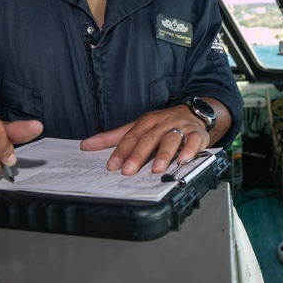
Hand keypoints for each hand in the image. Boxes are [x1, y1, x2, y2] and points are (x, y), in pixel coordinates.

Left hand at [80, 104, 208, 174]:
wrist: (194, 112)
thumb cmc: (162, 124)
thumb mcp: (137, 127)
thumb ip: (113, 138)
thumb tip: (86, 145)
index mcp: (147, 121)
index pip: (131, 137)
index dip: (121, 151)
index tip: (112, 166)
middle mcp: (162, 123)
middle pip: (149, 138)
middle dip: (138, 155)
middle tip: (129, 170)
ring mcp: (180, 127)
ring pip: (171, 139)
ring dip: (163, 154)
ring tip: (156, 169)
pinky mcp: (197, 134)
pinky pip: (193, 141)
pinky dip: (189, 150)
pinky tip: (183, 160)